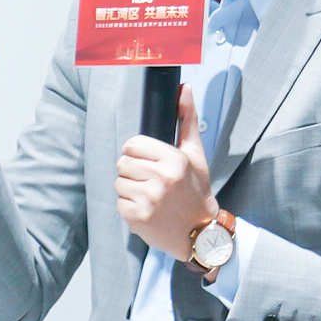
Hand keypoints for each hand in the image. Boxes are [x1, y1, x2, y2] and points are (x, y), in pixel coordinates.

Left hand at [116, 83, 218, 259]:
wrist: (201, 232)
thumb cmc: (196, 190)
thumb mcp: (196, 154)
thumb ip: (187, 119)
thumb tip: (185, 88)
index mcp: (174, 160)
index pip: (132, 144)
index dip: (137, 153)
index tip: (148, 162)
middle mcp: (161, 179)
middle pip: (122, 163)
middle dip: (133, 172)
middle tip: (150, 181)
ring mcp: (148, 200)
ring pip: (119, 183)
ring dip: (130, 190)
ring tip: (150, 196)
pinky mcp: (138, 218)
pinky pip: (119, 204)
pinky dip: (130, 208)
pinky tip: (147, 210)